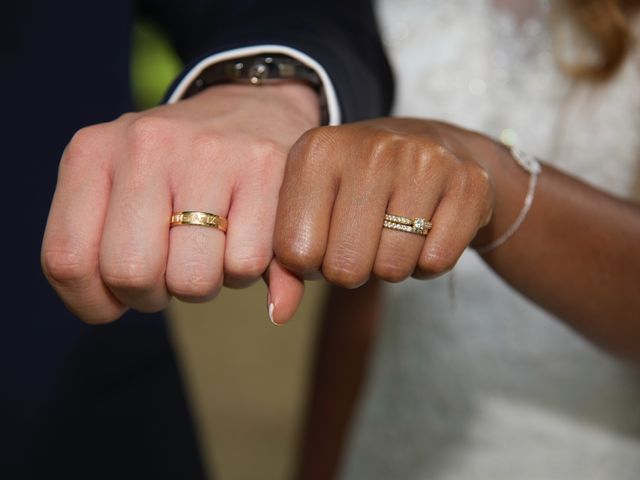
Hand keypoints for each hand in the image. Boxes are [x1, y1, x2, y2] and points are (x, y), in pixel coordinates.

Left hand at [41, 83, 316, 322]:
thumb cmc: (181, 168)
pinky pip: (245, 264)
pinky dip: (246, 269)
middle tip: (171, 271)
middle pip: (132, 274)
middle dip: (155, 295)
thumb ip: (136, 258)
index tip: (122, 294)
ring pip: (193, 279)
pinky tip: (245, 238)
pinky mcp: (262, 165)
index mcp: (92, 152)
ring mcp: (206, 152)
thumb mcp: (134, 191)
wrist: (250, 107)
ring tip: (210, 250)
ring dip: (205, 283)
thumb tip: (240, 314)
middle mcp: (145, 144)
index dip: (95, 300)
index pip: (67, 260)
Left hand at [269, 118, 511, 321]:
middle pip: (345, 268)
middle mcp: (370, 149)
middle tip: (363, 240)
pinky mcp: (469, 183)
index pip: (296, 253)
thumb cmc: (359, 187)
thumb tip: (280, 314)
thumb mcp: (312, 206)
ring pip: (392, 269)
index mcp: (317, 150)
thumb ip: (285, 261)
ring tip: (395, 229)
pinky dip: (428, 262)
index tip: (325, 240)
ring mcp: (424, 161)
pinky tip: (426, 228)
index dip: (311, 263)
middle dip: (352, 269)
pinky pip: (436, 262)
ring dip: (391, 266)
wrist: (432, 145)